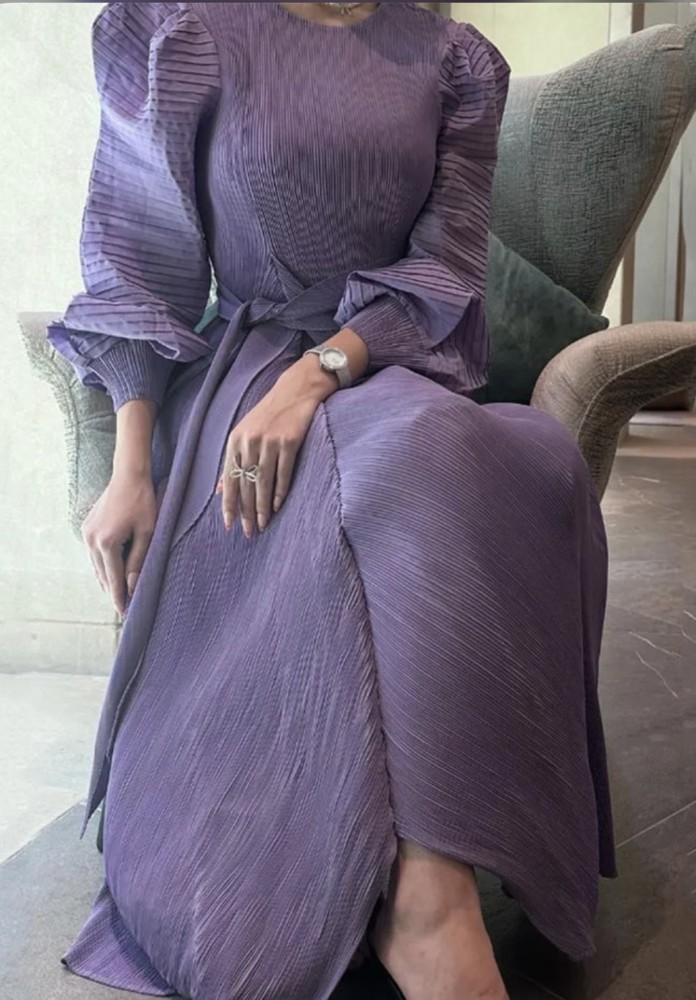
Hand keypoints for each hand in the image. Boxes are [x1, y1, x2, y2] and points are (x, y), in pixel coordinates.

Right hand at [82, 471, 157, 615]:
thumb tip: (132, 586)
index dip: (119, 597)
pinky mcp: (87, 526)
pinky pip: (95, 553)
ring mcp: (86, 532)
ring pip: (96, 565)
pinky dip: (104, 563)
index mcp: (107, 543)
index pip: (113, 579)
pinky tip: (112, 570)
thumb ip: (138, 561)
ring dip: (107, 577)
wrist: (128, 475)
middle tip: (124, 606)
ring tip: (119, 592)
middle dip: (112, 590)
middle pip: (102, 574)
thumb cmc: (144, 502)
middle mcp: (91, 539)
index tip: (124, 613)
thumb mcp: (147, 533)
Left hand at [217, 360, 333, 536]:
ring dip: (263, 507)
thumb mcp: (244, 433)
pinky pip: (284, 473)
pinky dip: (280, 492)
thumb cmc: (269, 414)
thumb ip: (233, 460)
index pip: (229, 479)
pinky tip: (278, 506)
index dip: (229, 504)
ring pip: (263, 483)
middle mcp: (249, 441)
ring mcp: (269, 442)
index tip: (229, 525)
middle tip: (249, 532)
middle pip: (246, 484)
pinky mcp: (290, 442)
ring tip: (263, 524)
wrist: (296, 390)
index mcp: (235, 440)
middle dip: (246, 512)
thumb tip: (220, 489)